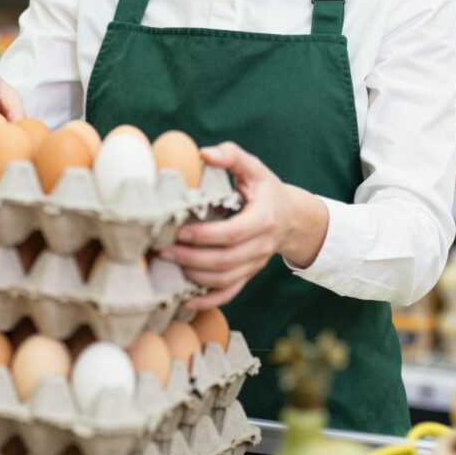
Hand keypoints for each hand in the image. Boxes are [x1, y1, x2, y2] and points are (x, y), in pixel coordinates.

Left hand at [160, 142, 328, 308]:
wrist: (291, 216)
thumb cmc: (266, 189)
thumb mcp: (254, 168)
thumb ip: (231, 156)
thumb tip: (204, 154)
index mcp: (264, 219)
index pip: (233, 233)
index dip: (206, 236)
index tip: (181, 231)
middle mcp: (262, 246)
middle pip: (226, 261)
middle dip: (192, 258)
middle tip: (164, 251)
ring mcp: (256, 264)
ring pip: (225, 280)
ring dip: (195, 277)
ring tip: (169, 265)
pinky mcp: (249, 274)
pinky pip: (230, 292)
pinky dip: (208, 300)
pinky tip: (185, 299)